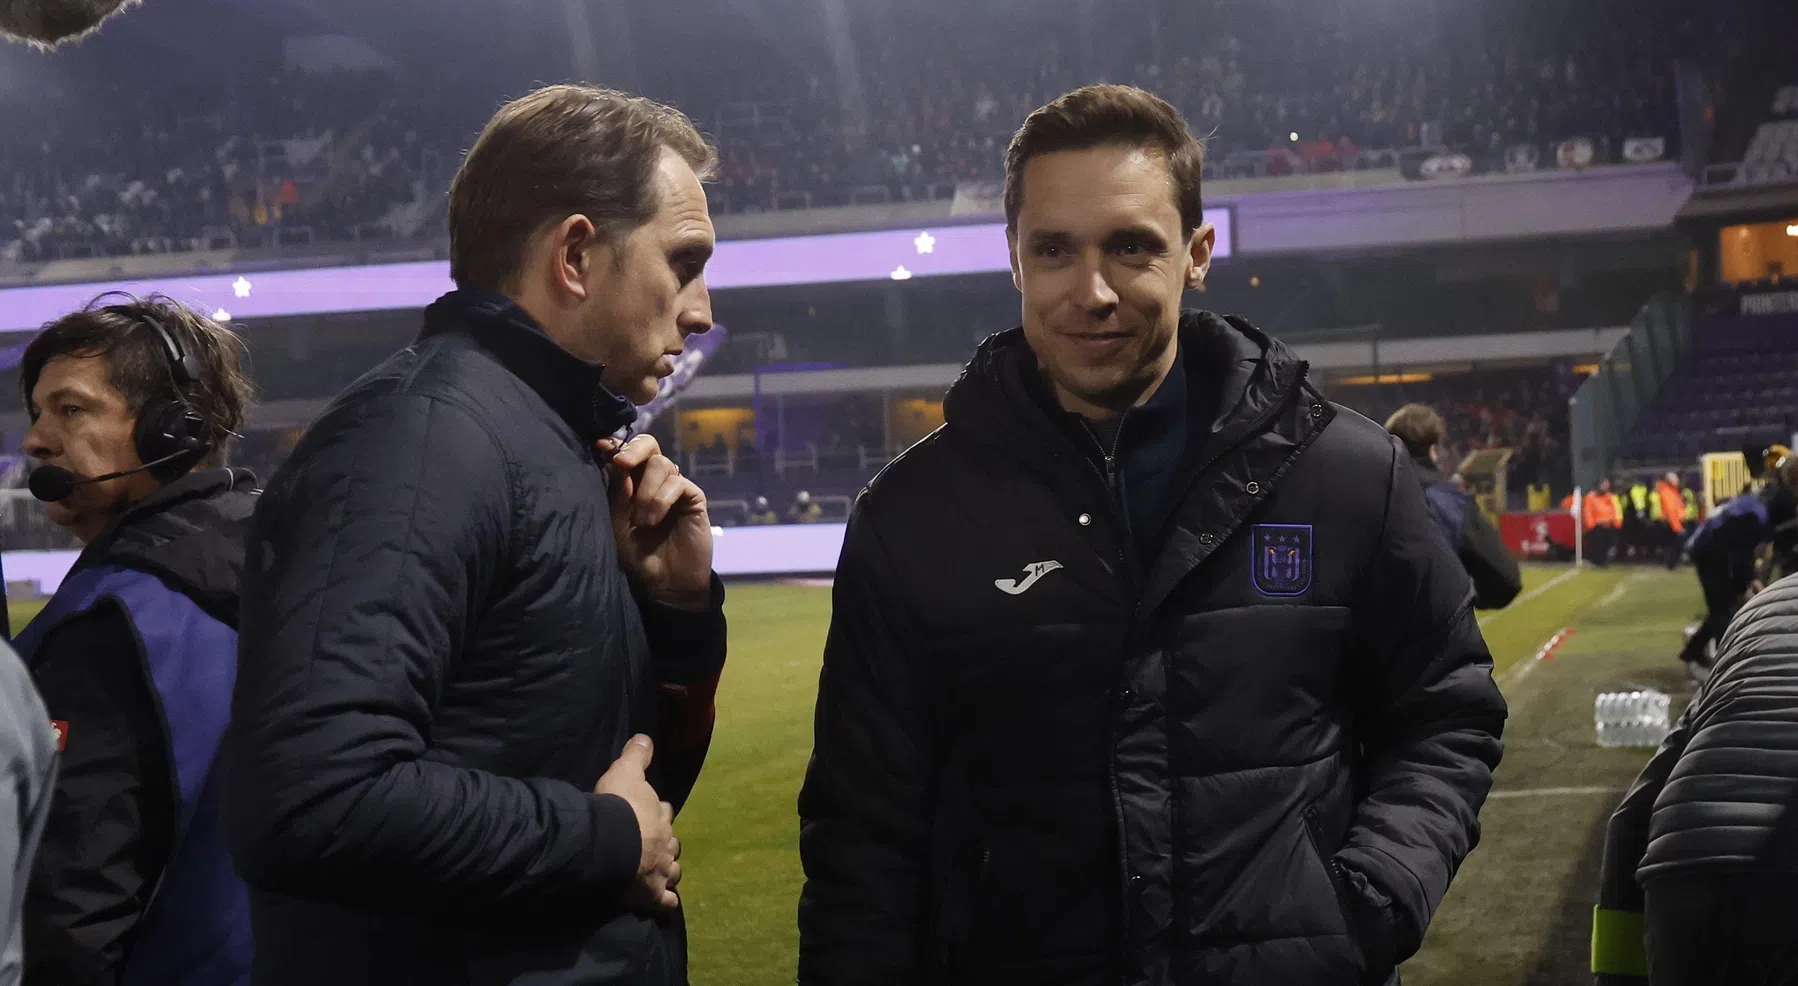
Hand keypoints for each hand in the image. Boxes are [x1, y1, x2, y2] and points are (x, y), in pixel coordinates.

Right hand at [595, 734, 681, 912]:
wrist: (609, 840)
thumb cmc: (617, 804)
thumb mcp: (625, 771)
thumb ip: (636, 755)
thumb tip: (646, 737)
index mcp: (659, 816)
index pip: (665, 813)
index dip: (660, 813)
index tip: (655, 813)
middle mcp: (665, 843)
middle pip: (672, 844)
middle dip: (666, 844)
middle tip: (656, 846)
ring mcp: (660, 870)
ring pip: (673, 872)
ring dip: (668, 871)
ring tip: (661, 873)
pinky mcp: (651, 894)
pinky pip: (665, 901)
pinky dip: (666, 902)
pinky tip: (664, 904)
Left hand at [600, 435, 713, 609]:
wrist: (664, 583)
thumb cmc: (637, 556)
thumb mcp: (617, 524)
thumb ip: (617, 493)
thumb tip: (615, 460)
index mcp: (632, 482)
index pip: (626, 452)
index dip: (616, 444)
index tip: (601, 445)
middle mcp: (654, 480)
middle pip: (649, 445)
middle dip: (634, 450)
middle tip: (622, 463)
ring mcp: (675, 487)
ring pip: (661, 464)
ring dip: (646, 492)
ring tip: (641, 521)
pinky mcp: (693, 498)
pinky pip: (678, 483)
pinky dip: (661, 499)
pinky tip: (654, 520)